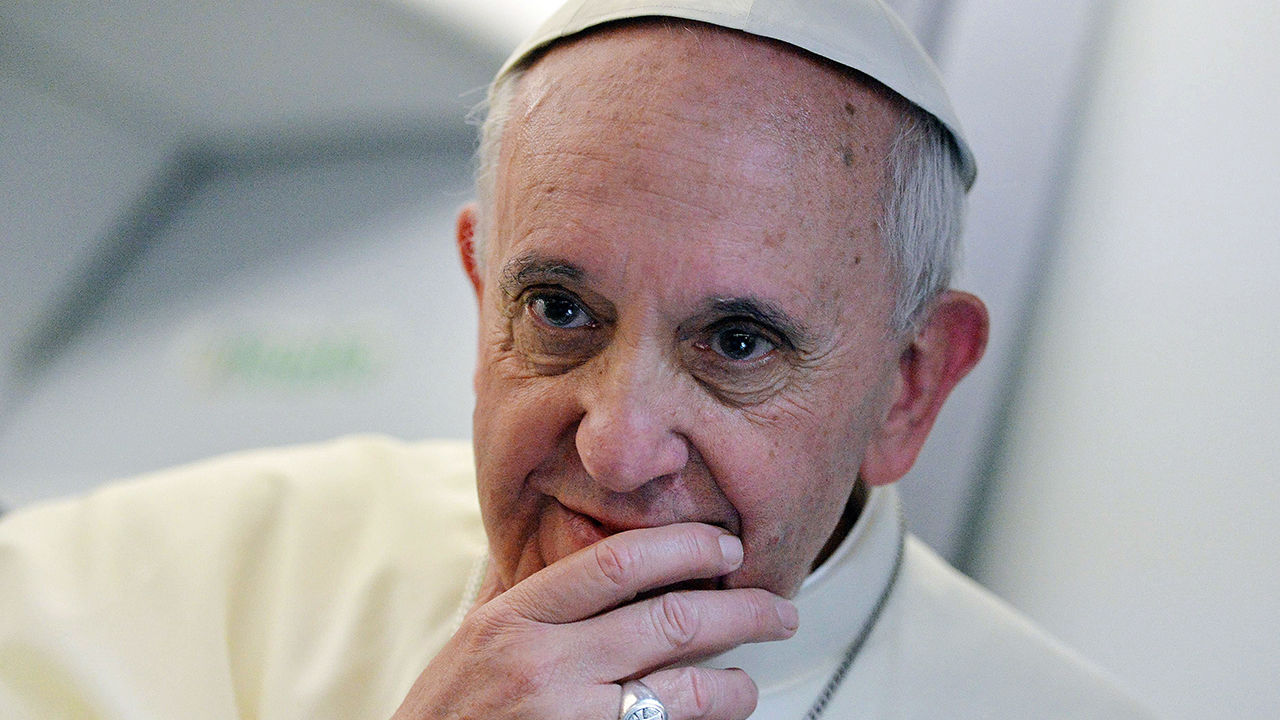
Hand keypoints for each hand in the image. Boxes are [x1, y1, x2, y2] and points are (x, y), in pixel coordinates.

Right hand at [392, 522, 798, 719]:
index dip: (686, 548)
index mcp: (516, 619)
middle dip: (742, 612)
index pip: (619, 563)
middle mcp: (543, 666)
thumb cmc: (446, 712)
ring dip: (734, 687)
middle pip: (670, 623)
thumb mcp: (475, 635)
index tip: (725, 549)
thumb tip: (569, 537)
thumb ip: (524, 588)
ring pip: (683, 695)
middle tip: (776, 608)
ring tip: (748, 682)